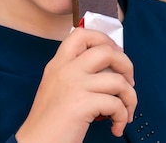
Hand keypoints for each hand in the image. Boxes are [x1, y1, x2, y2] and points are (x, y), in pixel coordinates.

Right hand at [15, 27, 135, 142]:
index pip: (82, 34)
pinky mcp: (82, 104)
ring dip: (130, 98)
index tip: (115, 54)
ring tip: (124, 112)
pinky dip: (122, 117)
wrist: (36, 142)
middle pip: (106, 51)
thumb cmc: (48, 121)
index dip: (104, 40)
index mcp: (58, 64)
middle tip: (128, 81)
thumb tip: (106, 70)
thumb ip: (74, 73)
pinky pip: (116, 104)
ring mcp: (74, 85)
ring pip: (118, 80)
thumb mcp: (55, 86)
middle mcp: (66, 70)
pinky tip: (115, 126)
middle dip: (126, 65)